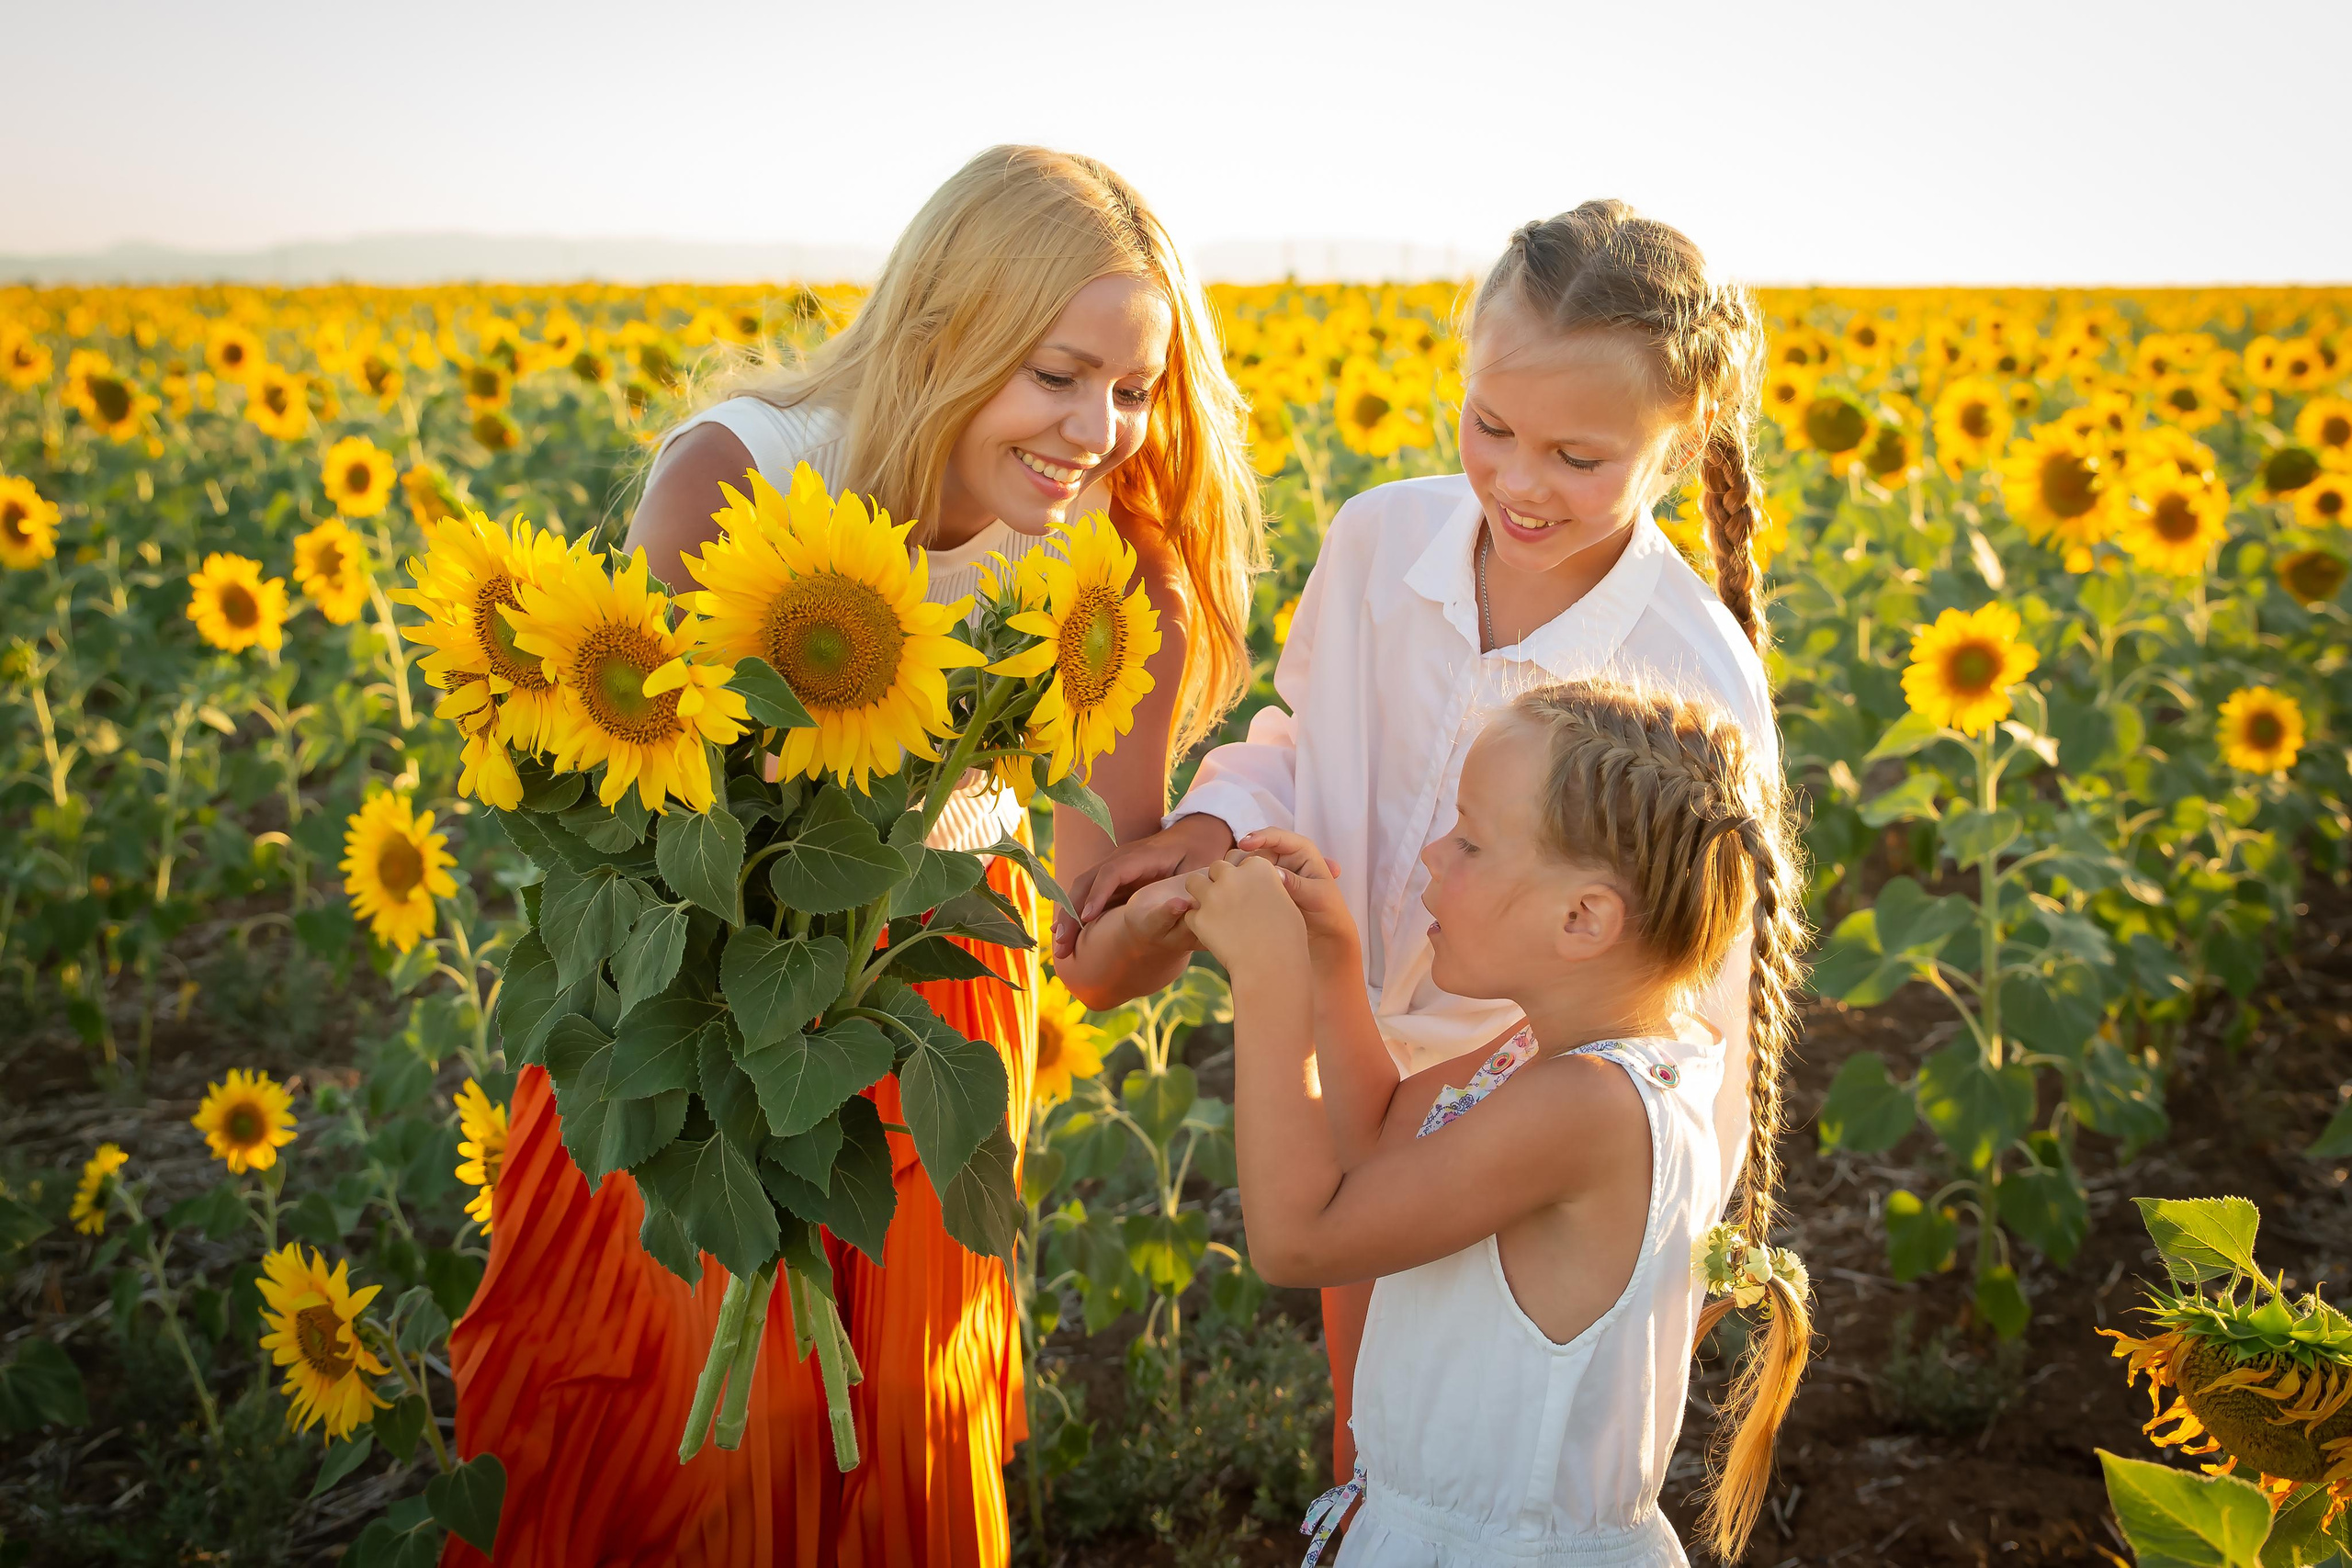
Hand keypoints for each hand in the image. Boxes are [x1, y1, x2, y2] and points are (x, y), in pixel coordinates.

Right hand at [1055, 814, 1234, 958]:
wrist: (1195, 835)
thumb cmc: (1198, 853)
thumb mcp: (1199, 866)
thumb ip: (1191, 882)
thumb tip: (1186, 903)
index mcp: (1142, 856)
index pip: (1112, 873)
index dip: (1098, 894)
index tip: (1087, 918)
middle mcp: (1121, 859)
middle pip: (1087, 881)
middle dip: (1071, 911)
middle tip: (1062, 942)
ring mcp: (1114, 867)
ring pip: (1083, 888)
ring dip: (1068, 916)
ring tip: (1060, 947)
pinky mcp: (1113, 878)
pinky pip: (1089, 893)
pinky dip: (1075, 913)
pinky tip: (1067, 935)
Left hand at [1180, 856, 1306, 972]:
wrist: (1271, 966)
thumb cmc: (1286, 938)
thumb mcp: (1286, 903)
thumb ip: (1268, 887)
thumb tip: (1260, 887)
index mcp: (1257, 867)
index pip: (1244, 861)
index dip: (1245, 877)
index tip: (1249, 892)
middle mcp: (1232, 876)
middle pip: (1217, 868)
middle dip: (1221, 881)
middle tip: (1229, 901)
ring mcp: (1213, 896)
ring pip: (1194, 882)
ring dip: (1201, 892)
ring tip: (1211, 909)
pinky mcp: (1199, 918)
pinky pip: (1190, 914)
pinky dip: (1198, 922)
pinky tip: (1211, 933)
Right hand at [1233, 829, 1355, 950]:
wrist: (1324, 933)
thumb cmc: (1327, 910)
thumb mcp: (1317, 896)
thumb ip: (1296, 884)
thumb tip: (1275, 873)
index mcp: (1300, 850)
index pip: (1276, 836)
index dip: (1259, 837)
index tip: (1245, 844)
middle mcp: (1282, 857)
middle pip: (1255, 849)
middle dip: (1244, 859)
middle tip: (1234, 874)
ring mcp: (1269, 871)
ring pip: (1245, 864)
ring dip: (1237, 872)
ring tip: (1234, 887)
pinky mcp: (1260, 886)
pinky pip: (1243, 880)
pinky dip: (1236, 884)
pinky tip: (1233, 896)